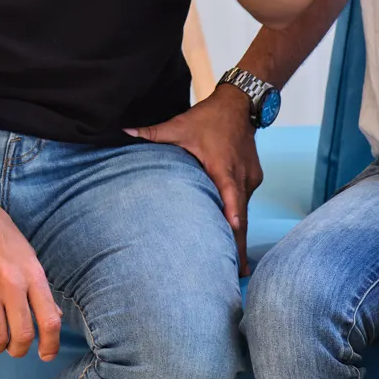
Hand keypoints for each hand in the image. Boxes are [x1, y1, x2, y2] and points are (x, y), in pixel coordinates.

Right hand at [0, 190, 63, 360]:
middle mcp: (11, 283)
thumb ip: (39, 286)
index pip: (49, 320)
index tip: (46, 354)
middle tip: (16, 348)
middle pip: (23, 335)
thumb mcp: (27, 254)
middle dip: (20, 349)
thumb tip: (54, 315)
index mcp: (32, 273)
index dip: (50, 345)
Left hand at [126, 84, 261, 274]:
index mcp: (222, 166)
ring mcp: (250, 178)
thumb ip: (153, 133)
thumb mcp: (179, 125)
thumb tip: (124, 132)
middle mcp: (240, 176)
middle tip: (239, 273)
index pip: (230, 193)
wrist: (240, 104)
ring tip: (238, 265)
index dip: (233, 212)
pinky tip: (235, 235)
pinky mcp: (254, 177)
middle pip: (241, 214)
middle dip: (240, 244)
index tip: (235, 230)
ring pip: (244, 209)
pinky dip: (240, 215)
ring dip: (240, 233)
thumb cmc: (209, 118)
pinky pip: (245, 199)